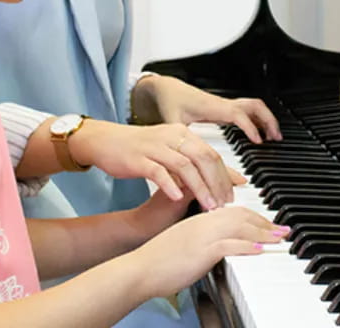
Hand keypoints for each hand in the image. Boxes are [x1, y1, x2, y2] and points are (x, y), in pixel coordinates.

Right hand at [69, 120, 244, 210]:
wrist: (105, 140)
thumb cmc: (139, 148)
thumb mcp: (170, 151)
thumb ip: (194, 163)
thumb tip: (225, 178)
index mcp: (182, 133)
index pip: (211, 153)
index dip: (224, 175)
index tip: (234, 194)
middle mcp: (171, 137)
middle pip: (202, 158)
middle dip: (217, 183)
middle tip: (225, 204)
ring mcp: (154, 147)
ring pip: (184, 166)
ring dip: (199, 187)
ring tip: (209, 206)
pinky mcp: (138, 158)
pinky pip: (157, 171)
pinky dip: (170, 184)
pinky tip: (177, 197)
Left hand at [133, 75, 281, 143]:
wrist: (166, 89)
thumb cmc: (170, 102)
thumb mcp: (172, 122)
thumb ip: (180, 139)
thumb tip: (184, 159)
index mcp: (213, 108)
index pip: (238, 114)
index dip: (250, 127)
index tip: (259, 141)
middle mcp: (222, 105)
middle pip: (254, 106)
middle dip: (269, 120)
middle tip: (276, 139)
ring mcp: (225, 105)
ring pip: (254, 106)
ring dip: (266, 119)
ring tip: (274, 137)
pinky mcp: (224, 109)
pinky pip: (247, 111)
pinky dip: (258, 120)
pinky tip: (258, 134)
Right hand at [133, 206, 287, 298]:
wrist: (140, 269)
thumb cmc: (157, 260)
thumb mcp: (183, 242)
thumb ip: (201, 238)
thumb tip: (216, 245)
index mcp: (199, 219)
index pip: (232, 211)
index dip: (253, 215)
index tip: (267, 222)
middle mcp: (203, 223)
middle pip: (240, 215)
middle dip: (264, 222)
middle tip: (281, 229)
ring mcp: (202, 235)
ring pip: (239, 227)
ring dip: (263, 232)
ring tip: (279, 237)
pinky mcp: (201, 250)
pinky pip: (230, 244)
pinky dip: (247, 246)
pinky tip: (259, 249)